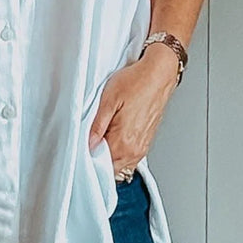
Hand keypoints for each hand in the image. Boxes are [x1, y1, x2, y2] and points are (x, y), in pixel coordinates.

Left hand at [87, 50, 178, 173]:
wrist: (159, 74)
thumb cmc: (136, 82)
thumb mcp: (108, 100)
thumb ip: (97, 127)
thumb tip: (88, 144)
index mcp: (124, 142)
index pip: (101, 166)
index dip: (88, 159)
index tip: (82, 149)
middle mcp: (135, 149)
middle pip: (111, 168)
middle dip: (98, 159)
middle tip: (90, 141)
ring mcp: (142, 147)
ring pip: (120, 165)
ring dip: (110, 156)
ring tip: (104, 137)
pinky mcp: (146, 142)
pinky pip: (129, 157)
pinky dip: (120, 152)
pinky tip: (115, 136)